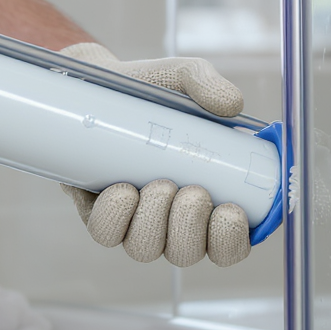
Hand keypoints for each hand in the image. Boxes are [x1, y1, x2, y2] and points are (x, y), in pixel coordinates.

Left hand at [57, 43, 251, 267]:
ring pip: (146, 249)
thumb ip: (208, 83)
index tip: (230, 209)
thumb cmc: (153, 88)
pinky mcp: (98, 213)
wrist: (98, 82)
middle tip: (191, 190)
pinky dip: (114, 217)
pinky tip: (123, 190)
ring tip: (158, 184)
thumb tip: (232, 105)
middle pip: (186, 253)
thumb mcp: (184, 76)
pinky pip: (105, 233)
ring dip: (155, 223)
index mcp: (210, 201)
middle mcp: (172, 221)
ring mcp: (135, 220)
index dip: (230, 240)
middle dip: (190, 228)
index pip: (228, 246)